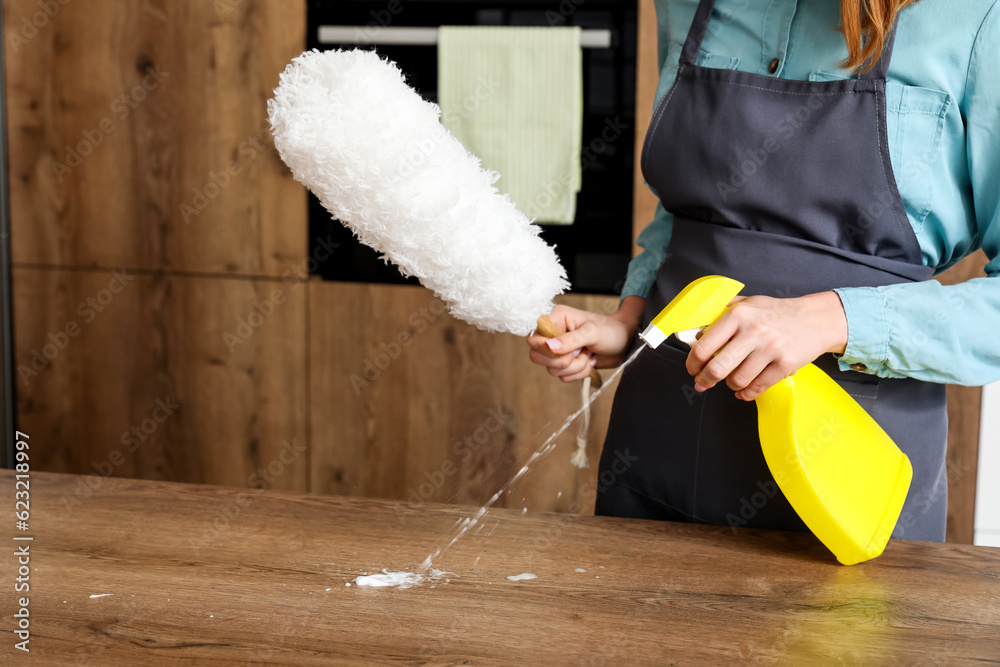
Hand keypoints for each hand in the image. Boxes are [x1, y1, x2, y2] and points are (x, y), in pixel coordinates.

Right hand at [527, 296, 644, 382]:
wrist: (624, 343)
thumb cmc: (611, 331)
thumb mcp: (592, 332)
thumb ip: (570, 340)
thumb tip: (549, 346)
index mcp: (555, 319)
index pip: (533, 338)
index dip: (546, 349)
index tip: (567, 350)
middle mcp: (553, 334)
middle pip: (537, 357)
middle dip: (563, 361)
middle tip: (580, 352)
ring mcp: (558, 350)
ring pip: (552, 369)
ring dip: (575, 367)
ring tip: (589, 355)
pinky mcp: (566, 363)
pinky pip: (562, 377)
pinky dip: (578, 373)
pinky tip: (589, 361)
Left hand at [686, 291, 847, 400]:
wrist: (816, 319)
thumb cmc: (777, 312)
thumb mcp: (747, 304)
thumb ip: (721, 315)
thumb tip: (697, 333)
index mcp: (737, 315)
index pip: (704, 346)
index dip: (693, 363)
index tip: (692, 369)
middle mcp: (753, 331)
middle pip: (717, 368)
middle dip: (705, 380)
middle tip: (702, 383)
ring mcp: (770, 349)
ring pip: (737, 380)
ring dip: (730, 385)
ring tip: (731, 381)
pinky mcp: (785, 364)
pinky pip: (757, 387)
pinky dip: (747, 393)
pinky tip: (744, 390)